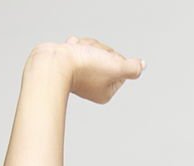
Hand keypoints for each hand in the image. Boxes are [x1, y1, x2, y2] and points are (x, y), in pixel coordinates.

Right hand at [29, 36, 143, 103]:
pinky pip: (77, 48)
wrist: (52, 62)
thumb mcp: (116, 67)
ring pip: (92, 50)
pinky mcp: (69, 66)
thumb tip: (141, 65)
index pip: (120, 64)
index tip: (101, 62)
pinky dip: (74, 46)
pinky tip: (69, 51)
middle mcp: (93, 86)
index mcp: (106, 91)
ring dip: (85, 46)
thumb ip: (132, 68)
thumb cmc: (83, 67)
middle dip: (98, 50)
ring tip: (76, 53)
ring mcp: (80, 76)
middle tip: (87, 57)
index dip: (112, 57)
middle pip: (106, 56)